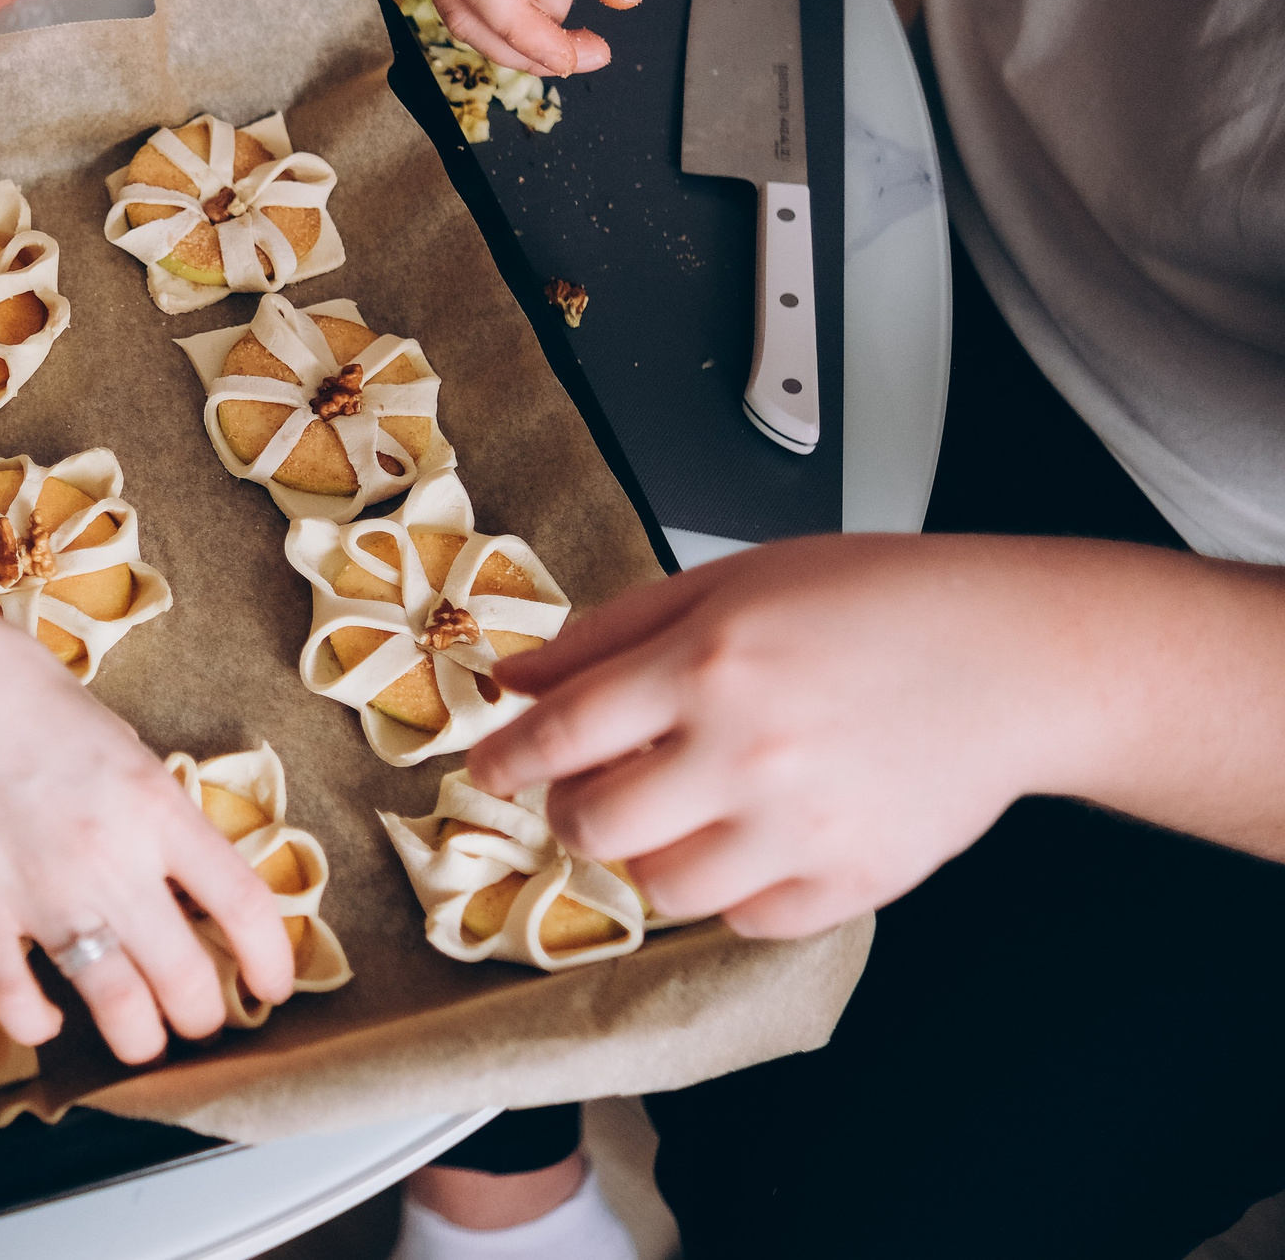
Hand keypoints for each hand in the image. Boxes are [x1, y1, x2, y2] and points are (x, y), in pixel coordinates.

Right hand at [0, 602, 294, 1062]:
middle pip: (187, 979)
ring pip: (116, 1009)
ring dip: (136, 1040)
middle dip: (201, 1017)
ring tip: (137, 1039)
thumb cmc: (15, 691)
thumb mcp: (117, 743)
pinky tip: (43, 1016)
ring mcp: (41, 893)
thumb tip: (173, 869)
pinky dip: (36, 1024)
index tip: (270, 987)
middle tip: (195, 1019)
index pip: (243, 904)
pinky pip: (17, 1002)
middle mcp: (110, 858)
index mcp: (156, 805)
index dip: (272, 962)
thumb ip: (151, 811)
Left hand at [466, 536, 1147, 938]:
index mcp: (705, 663)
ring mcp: (801, 827)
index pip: (560, 735)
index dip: (506, 758)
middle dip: (571, 810)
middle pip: (593, 825)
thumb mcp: (726, 582)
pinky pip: (746, 921)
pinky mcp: (853, 882)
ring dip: (648, 855)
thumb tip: (516, 678)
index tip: (489, 766)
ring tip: (680, 811)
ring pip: (661, 888)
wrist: (1014, 656)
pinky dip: (731, 892)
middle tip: (590, 790)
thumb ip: (610, 633)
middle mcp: (745, 751)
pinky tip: (750, 839)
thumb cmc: (876, 601)